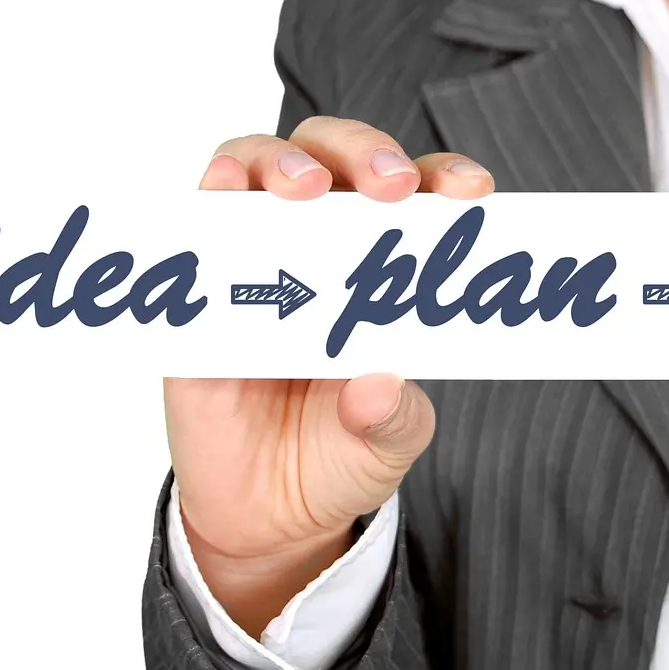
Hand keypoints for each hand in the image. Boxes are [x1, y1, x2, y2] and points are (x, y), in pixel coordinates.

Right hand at [164, 116, 493, 635]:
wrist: (269, 516)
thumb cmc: (342, 454)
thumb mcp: (389, 443)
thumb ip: (393, 418)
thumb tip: (379, 384)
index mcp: (383, 270)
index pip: (416, 196)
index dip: (443, 178)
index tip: (472, 192)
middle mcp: (320, 249)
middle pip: (336, 157)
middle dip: (365, 152)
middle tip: (389, 186)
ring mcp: (256, 262)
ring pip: (260, 169)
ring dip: (281, 162)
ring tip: (305, 189)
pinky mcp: (199, 295)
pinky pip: (196, 229)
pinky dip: (210, 198)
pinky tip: (225, 194)